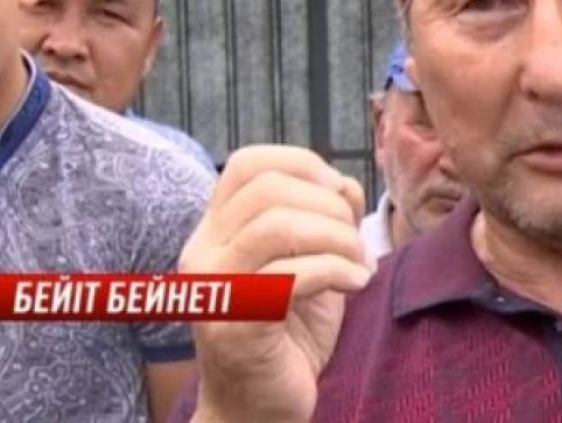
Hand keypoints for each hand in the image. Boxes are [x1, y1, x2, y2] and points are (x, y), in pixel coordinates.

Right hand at [179, 146, 371, 422]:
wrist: (260, 409)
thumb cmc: (289, 333)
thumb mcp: (309, 262)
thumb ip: (322, 218)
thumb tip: (345, 186)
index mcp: (216, 230)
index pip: (247, 163)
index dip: (304, 164)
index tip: (340, 195)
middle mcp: (202, 252)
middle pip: (269, 190)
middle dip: (329, 206)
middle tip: (356, 240)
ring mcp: (215, 289)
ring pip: (277, 226)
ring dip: (336, 238)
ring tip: (358, 263)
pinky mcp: (236, 325)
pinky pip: (292, 276)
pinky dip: (339, 271)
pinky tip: (357, 284)